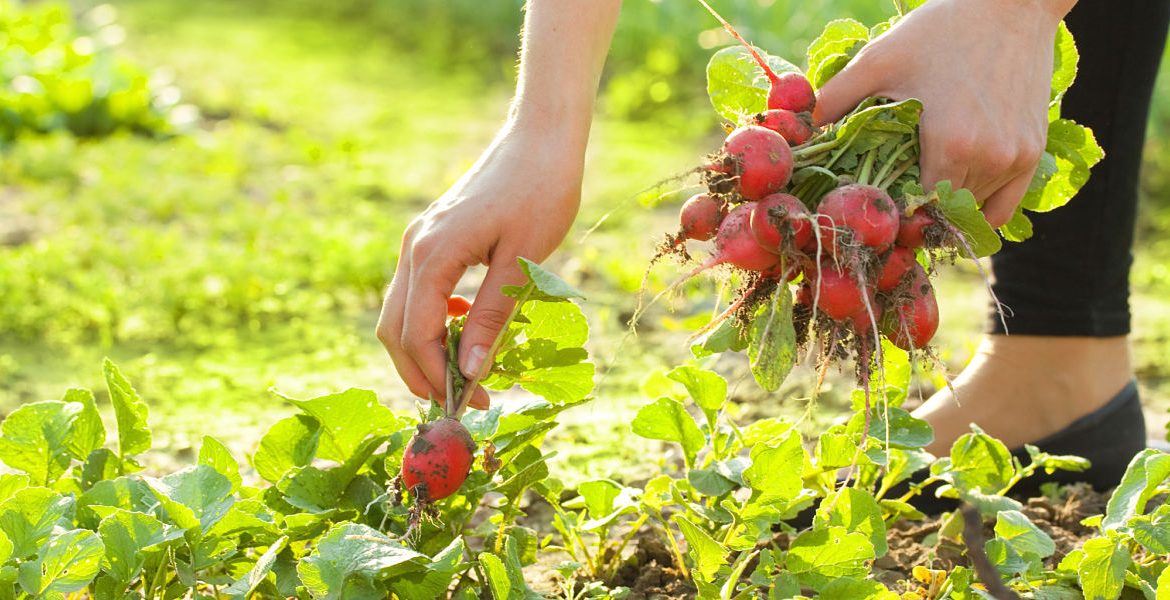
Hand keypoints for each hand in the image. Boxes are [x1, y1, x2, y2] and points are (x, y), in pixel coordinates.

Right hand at [376, 121, 583, 409]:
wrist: (542, 137)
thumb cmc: (542, 191)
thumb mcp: (522, 261)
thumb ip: (492, 316)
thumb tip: (471, 372)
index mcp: (433, 255)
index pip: (418, 334)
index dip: (439, 377)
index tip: (472, 405)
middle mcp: (415, 248)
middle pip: (395, 329)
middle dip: (422, 372)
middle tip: (463, 402)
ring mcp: (419, 240)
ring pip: (401, 311)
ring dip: (425, 349)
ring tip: (465, 373)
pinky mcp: (432, 236)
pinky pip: (417, 291)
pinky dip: (432, 319)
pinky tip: (467, 326)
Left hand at [814, 0, 1069, 225]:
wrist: (1011, 6)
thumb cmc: (940, 31)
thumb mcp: (879, 61)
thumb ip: (835, 99)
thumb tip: (796, 132)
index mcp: (949, 145)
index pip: (914, 209)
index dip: (890, 211)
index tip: (872, 204)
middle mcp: (988, 159)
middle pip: (940, 213)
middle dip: (911, 212)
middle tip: (888, 201)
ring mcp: (1015, 160)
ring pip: (970, 212)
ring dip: (942, 209)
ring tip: (916, 192)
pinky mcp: (1031, 155)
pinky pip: (1002, 209)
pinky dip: (976, 211)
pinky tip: (952, 198)